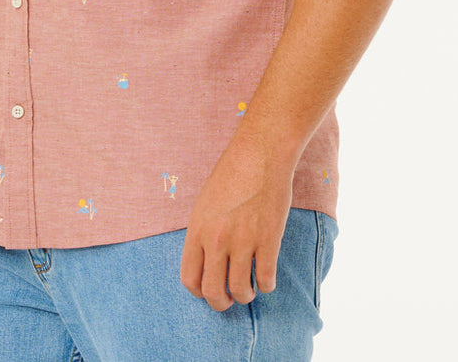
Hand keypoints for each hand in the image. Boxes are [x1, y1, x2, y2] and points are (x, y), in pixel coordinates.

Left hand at [180, 131, 293, 311]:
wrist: (260, 153)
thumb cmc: (232, 173)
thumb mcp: (206, 202)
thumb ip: (203, 232)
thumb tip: (206, 261)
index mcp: (197, 229)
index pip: (189, 279)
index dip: (199, 291)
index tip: (208, 289)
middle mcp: (217, 239)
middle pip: (213, 292)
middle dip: (221, 302)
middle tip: (229, 299)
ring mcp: (243, 241)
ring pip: (240, 290)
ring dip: (245, 295)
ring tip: (249, 290)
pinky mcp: (268, 240)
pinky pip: (266, 279)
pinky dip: (266, 285)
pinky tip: (266, 279)